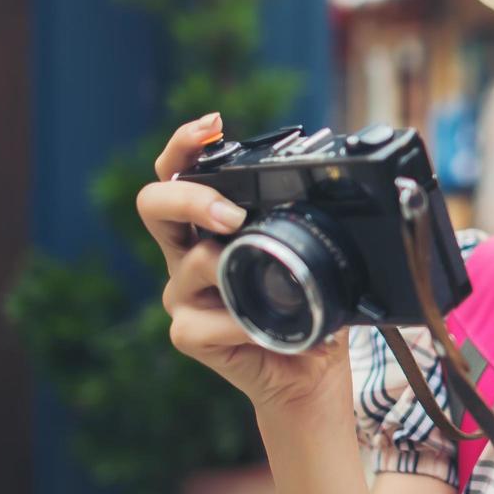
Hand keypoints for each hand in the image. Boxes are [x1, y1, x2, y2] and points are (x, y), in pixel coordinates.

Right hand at [137, 112, 351, 418]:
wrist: (310, 368)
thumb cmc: (311, 303)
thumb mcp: (312, 250)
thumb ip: (304, 219)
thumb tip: (340, 185)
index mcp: (212, 222)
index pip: (181, 170)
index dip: (186, 143)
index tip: (213, 124)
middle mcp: (188, 251)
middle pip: (153, 203)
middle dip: (190, 197)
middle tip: (231, 213)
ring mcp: (183, 292)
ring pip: (189, 261)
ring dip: (230, 266)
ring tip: (270, 279)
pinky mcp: (188, 333)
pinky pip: (204, 319)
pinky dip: (236, 321)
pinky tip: (258, 328)